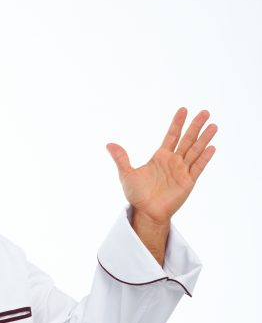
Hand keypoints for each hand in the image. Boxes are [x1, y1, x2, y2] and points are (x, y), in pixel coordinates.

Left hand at [106, 107, 217, 224]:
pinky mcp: (188, 182)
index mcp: (160, 157)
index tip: (183, 109)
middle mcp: (173, 162)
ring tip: (213, 125)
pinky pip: (198, 167)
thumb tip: (108, 144)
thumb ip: (121, 158)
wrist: (146, 213)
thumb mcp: (126, 174)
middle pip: (187, 140)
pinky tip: (211, 147)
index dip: (177, 123)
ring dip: (204, 138)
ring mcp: (182, 171)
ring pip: (195, 151)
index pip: (171, 135)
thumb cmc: (137, 195)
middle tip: (205, 112)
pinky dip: (204, 158)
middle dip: (195, 126)